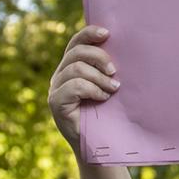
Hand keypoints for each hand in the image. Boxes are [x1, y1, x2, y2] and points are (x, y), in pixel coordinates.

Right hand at [49, 26, 119, 149]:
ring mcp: (55, 89)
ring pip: (76, 68)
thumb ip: (107, 69)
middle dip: (99, 57)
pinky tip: (103, 98)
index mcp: (71, 67)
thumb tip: (123, 48)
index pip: (76, 43)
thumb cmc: (107, 115)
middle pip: (76, 52)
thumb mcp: (108, 86)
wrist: (99, 145)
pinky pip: (74, 86)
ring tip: (112, 89)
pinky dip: (92, 89)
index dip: (89, 34)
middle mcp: (60, 75)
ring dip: (98, 77)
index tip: (107, 33)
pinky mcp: (55, 103)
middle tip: (114, 72)